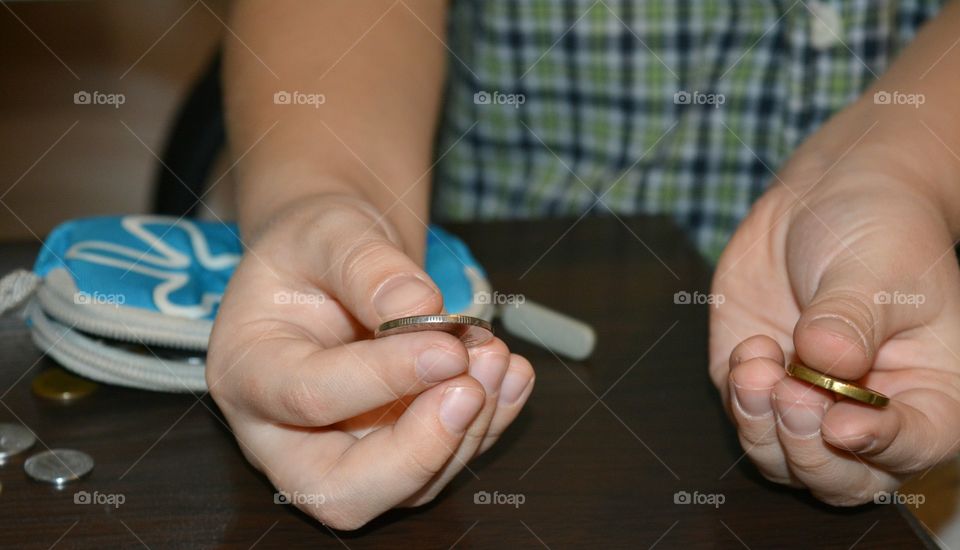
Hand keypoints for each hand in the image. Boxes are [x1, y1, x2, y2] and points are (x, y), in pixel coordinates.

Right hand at [206, 195, 534, 528]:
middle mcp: (285, 433)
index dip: (381, 379)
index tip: (448, 346)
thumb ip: (366, 265)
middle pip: (342, 493)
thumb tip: (420, 308)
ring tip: (496, 356)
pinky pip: (443, 462)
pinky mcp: (393, 452)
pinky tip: (512, 375)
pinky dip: (488, 424)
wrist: (336, 261)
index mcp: (249, 372)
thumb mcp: (329, 229)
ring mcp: (342, 452)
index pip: (307, 397)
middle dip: (418, 452)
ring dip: (465, 432)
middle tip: (470, 386)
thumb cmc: (316, 247)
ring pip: (406, 488)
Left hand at [709, 134, 959, 503]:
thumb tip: (825, 362)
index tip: (842, 424)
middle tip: (791, 394)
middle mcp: (869, 412)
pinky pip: (743, 418)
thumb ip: (850, 319)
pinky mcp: (758, 385)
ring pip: (783, 461)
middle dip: (808, 451)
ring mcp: (808, 403)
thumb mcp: (876, 267)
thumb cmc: (877, 231)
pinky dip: (739, 397)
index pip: (917, 446)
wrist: (824, 199)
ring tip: (759, 366)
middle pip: (841, 479)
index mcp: (931, 392)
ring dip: (763, 427)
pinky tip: (752, 348)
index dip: (881, 447)